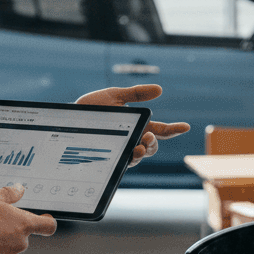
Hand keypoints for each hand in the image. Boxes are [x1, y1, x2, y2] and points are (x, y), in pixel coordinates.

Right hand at [0, 184, 56, 253]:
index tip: (45, 220)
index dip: (47, 222)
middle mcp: (20, 243)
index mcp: (24, 224)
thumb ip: (9, 193)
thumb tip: (19, 189)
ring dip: (0, 244)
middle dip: (11, 231)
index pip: (48, 226)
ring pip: (8, 249)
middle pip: (22, 237)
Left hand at [75, 83, 189, 166]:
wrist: (68, 119)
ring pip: (139, 157)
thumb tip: (159, 89)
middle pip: (152, 147)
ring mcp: (121, 150)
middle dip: (154, 143)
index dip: (174, 129)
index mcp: (138, 125)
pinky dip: (130, 159)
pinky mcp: (109, 158)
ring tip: (140, 146)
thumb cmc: (91, 108)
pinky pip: (123, 164)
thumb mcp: (114, 96)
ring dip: (143, 152)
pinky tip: (131, 153)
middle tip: (149, 136)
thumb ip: (136, 93)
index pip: (161, 130)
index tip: (185, 126)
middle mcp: (132, 140)